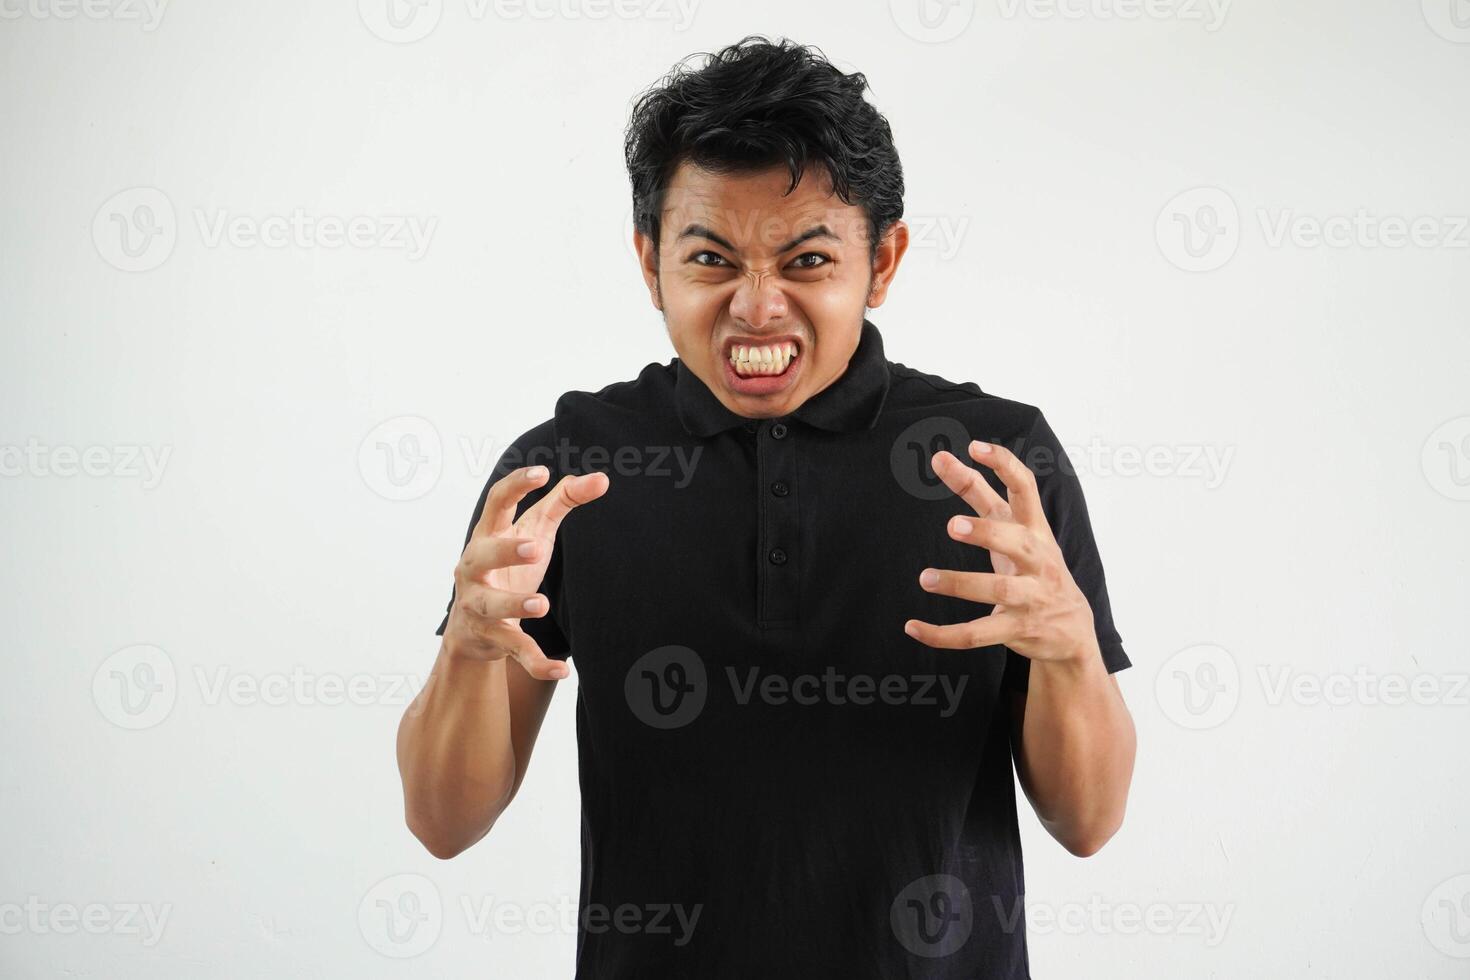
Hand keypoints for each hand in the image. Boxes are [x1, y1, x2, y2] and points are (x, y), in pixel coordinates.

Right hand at [443, 465, 608, 678]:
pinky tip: (562, 670)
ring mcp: (479, 605)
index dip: (515, 486)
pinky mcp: (492, 638)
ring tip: (540, 604)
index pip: (495, 504)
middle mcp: (474, 569)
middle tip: (536, 546)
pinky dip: (537, 663)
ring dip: (514, 605)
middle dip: (506, 551)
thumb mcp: (533, 531)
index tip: (541, 472)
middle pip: (482, 555)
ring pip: (492, 606)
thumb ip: (563, 502)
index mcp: (487, 535)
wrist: (472, 628)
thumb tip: (602, 478)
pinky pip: (515, 650)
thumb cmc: (508, 566)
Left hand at [903, 440, 1096, 663]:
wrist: (1073, 631)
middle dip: (987, 533)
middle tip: (952, 526)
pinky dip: (943, 634)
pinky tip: (914, 627)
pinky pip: (977, 634)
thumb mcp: (1018, 532)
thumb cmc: (1035, 569)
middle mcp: (1037, 560)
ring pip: (996, 590)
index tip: (974, 447)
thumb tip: (942, 457)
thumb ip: (981, 497)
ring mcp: (1030, 597)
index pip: (1025, 488)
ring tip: (925, 578)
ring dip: (959, 583)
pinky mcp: (1017, 629)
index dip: (1003, 465)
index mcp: (1035, 529)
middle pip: (1016, 542)